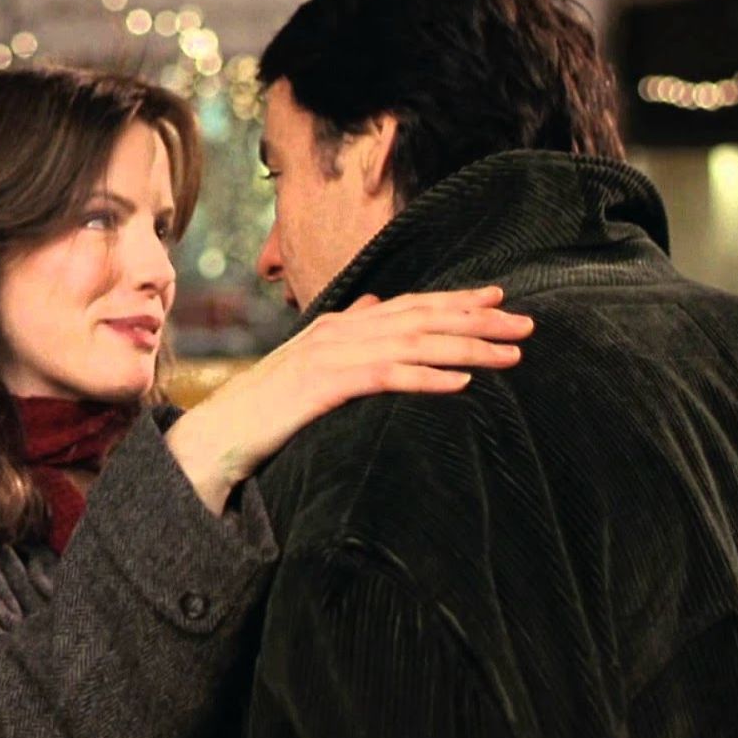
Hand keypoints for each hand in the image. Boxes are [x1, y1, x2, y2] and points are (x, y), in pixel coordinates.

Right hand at [165, 286, 531, 511]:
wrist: (212, 439)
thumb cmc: (263, 412)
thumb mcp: (310, 367)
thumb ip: (346, 335)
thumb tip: (377, 305)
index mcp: (338, 325)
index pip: (409, 305)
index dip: (456, 300)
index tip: (500, 299)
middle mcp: (337, 331)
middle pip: (420, 317)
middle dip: (476, 320)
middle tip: (525, 325)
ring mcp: (327, 356)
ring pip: (411, 343)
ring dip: (465, 347)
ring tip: (509, 355)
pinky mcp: (321, 387)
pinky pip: (384, 378)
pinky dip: (425, 378)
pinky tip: (461, 384)